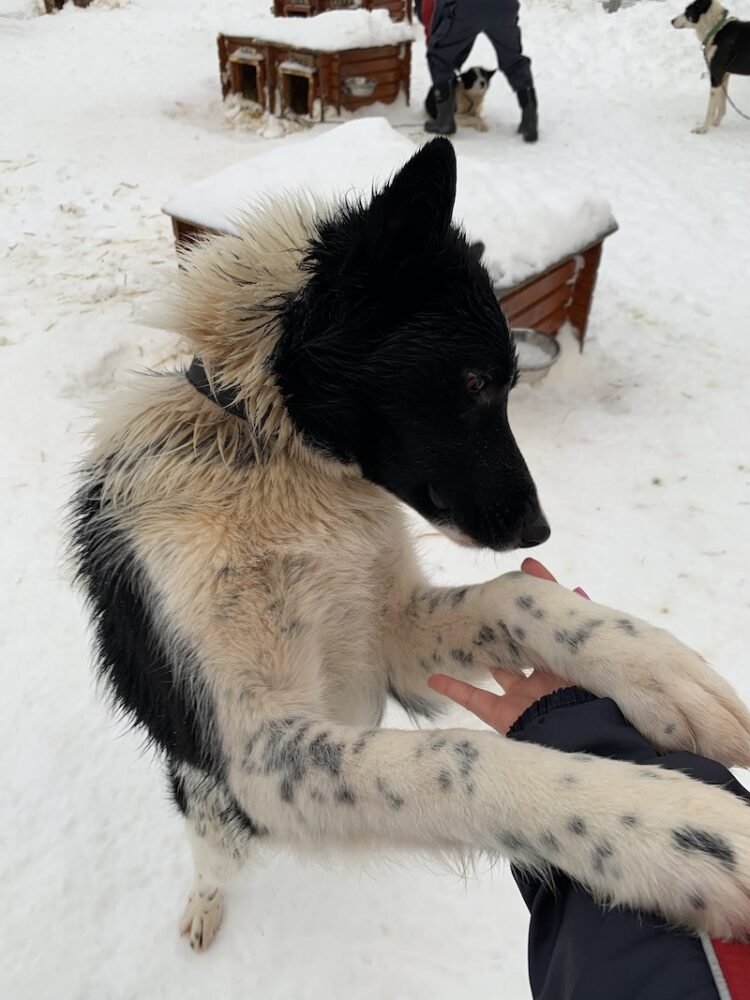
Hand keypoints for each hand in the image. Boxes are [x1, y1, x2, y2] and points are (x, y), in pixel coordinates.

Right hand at [427, 558, 578, 733]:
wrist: (579, 735)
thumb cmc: (587, 695)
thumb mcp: (584, 651)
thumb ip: (575, 623)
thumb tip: (577, 587)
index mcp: (563, 667)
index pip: (546, 633)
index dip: (535, 612)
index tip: (523, 583)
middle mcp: (541, 683)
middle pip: (519, 651)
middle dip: (506, 632)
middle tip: (487, 607)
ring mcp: (519, 700)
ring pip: (496, 674)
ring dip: (481, 658)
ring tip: (463, 636)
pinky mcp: (500, 716)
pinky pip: (472, 700)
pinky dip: (453, 688)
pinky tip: (435, 677)